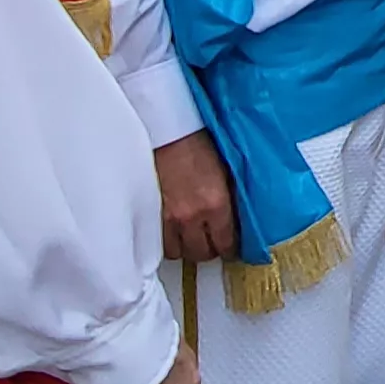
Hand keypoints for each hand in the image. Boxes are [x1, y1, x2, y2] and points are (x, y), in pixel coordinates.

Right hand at [154, 133, 234, 262]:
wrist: (165, 130)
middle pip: (202, 253)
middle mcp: (192, 216)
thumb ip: (229, 199)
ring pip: (178, 253)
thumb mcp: (225, 172)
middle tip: (211, 242)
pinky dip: (168, 242)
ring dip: (186, 248)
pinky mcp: (149, 214)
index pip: (226, 244)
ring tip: (190, 238)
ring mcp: (168, 218)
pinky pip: (159, 243)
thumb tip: (235, 220)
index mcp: (215, 204)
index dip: (230, 249)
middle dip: (209, 250)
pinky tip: (173, 232)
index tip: (230, 247)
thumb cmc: (197, 143)